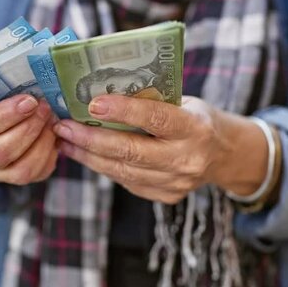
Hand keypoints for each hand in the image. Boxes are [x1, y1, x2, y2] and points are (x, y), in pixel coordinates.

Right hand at [0, 95, 57, 184]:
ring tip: (53, 122)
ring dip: (43, 144)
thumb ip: (5, 86)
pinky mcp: (13, 180)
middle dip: (28, 129)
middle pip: (1, 152)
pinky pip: (37, 173)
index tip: (29, 101)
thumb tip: (35, 79)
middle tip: (45, 109)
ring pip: (21, 170)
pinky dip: (50, 154)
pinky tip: (54, 135)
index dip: (7, 115)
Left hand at [53, 95, 268, 203]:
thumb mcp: (183, 101)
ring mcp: (175, 182)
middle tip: (64, 126)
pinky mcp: (165, 196)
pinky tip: (83, 154)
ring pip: (122, 170)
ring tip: (65, 140)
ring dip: (88, 155)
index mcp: (195, 127)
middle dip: (91, 139)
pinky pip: (125, 181)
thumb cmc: (195, 118)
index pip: (156, 118)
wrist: (223, 154)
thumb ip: (150, 100)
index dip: (124, 111)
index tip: (93, 104)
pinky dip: (101, 166)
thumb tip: (100, 91)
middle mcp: (186, 159)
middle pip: (131, 152)